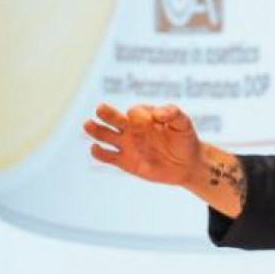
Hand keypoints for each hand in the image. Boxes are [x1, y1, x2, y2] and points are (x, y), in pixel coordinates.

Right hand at [83, 103, 201, 185]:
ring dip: (96, 130)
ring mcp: (127, 145)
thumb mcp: (184, 124)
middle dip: (107, 113)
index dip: (140, 115)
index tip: (152, 121)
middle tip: (100, 108)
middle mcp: (132, 128)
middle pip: (114, 118)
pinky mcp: (125, 162)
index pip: (135, 111)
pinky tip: (95, 148)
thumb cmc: (185, 140)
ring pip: (106, 135)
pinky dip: (100, 153)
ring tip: (87, 124)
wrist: (187, 164)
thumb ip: (174, 114)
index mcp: (145, 116)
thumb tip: (158, 113)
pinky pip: (108, 157)